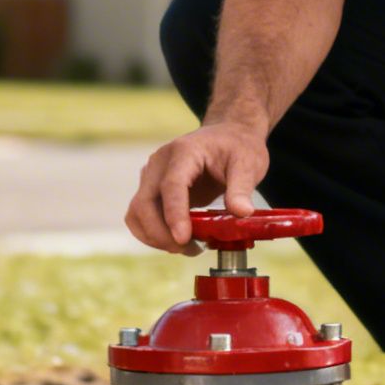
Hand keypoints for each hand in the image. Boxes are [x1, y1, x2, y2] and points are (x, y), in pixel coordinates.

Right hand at [125, 121, 271, 252]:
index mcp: (184, 152)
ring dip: (155, 237)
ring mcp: (151, 176)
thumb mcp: (248, 164)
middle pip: (144, 203)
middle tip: (191, 249)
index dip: (174, 214)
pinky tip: (178, 240)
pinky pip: (141, 216)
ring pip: (136, 213)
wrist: (227, 135)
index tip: (183, 239)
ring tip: (187, 247)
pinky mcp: (151, 190)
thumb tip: (241, 213)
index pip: (171, 185)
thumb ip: (242, 188)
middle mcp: (160, 163)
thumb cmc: (237, 147)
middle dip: (161, 233)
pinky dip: (154, 233)